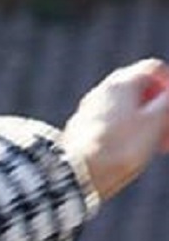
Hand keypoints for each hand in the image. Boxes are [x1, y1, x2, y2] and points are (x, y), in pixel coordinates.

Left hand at [63, 58, 168, 201]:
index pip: (152, 69)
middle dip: (160, 105)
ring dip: (147, 120)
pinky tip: (134, 149)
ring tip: (159, 144)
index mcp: (121, 84)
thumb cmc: (120, 146)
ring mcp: (90, 108)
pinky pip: (113, 121)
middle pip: (140, 88)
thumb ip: (168, 103)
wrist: (79, 172)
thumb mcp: (156, 121)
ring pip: (126, 106)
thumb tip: (168, 94)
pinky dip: (129, 129)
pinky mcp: (83, 127)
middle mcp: (102, 91)